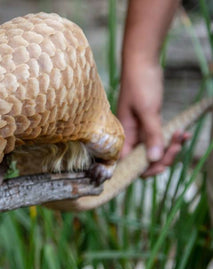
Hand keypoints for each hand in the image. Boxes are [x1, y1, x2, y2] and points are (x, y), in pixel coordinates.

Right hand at [117, 62, 188, 176]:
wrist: (142, 61)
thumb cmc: (140, 83)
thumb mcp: (148, 110)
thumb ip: (151, 136)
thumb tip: (154, 160)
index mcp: (124, 134)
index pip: (129, 163)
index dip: (144, 168)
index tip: (161, 164)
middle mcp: (130, 135)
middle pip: (144, 159)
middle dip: (163, 157)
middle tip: (176, 145)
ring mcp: (139, 129)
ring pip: (154, 149)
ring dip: (170, 146)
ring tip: (182, 135)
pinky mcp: (149, 122)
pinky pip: (160, 137)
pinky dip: (172, 138)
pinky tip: (183, 133)